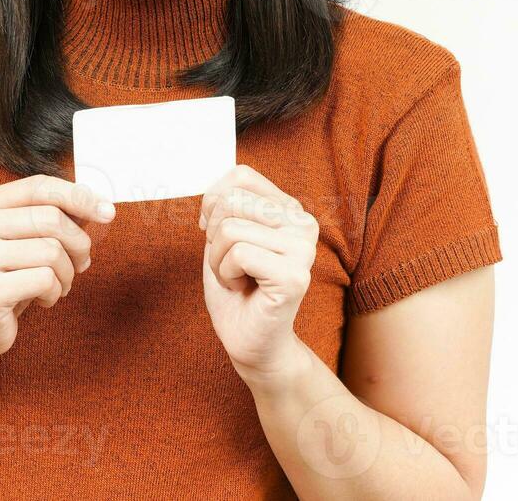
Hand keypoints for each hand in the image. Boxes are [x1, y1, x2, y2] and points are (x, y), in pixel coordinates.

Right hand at [0, 174, 114, 369]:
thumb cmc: (3, 278)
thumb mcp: (22, 239)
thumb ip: (51, 217)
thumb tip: (98, 205)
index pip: (39, 187)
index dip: (78, 196)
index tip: (107, 212)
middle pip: (51, 219)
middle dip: (78, 243)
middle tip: (81, 263)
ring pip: (52, 251)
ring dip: (67, 273)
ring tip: (58, 285)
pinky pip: (45, 280)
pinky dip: (56, 292)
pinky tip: (43, 299)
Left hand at [198, 164, 318, 384]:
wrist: (250, 341)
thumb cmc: (237, 288)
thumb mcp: (223, 236)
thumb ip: (224, 205)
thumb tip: (215, 191)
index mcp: (289, 208)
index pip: (241, 176)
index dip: (213, 202)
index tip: (215, 231)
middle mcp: (303, 223)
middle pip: (231, 201)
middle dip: (214, 236)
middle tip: (230, 264)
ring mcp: (304, 249)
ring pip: (231, 229)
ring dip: (219, 260)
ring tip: (238, 278)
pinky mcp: (295, 276)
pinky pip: (239, 254)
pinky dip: (227, 275)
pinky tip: (244, 289)